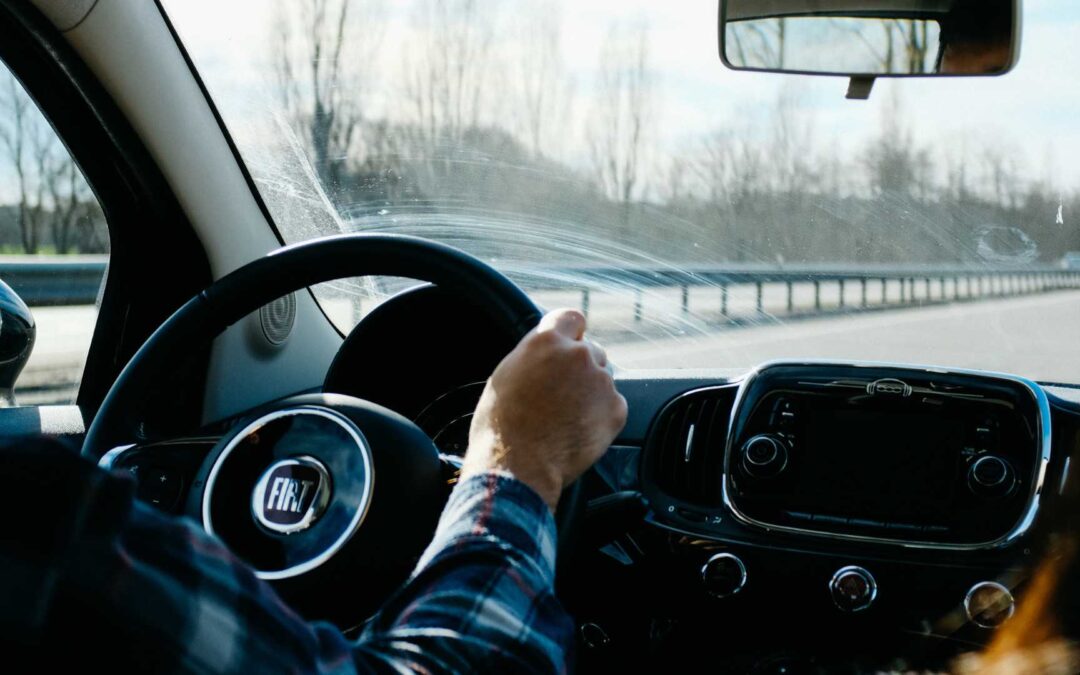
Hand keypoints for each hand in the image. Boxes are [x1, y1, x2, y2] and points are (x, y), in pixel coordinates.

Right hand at [461, 309, 627, 510]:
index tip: (569, 344)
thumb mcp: (505, 375)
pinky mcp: (615, 410)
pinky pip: (613, 404)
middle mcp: (578, 355)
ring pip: (602, 378)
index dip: (570, 333)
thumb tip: (546, 349)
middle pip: (590, 351)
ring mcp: (600, 382)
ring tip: (565, 416)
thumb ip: (533, 353)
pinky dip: (600, 415)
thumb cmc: (502, 426)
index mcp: (547, 341)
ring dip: (590, 392)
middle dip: (579, 368)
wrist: (517, 467)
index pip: (572, 318)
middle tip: (561, 393)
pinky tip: (577, 428)